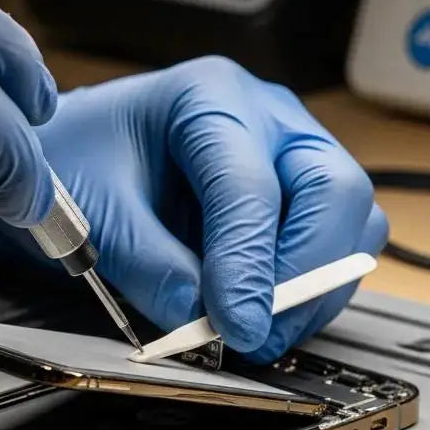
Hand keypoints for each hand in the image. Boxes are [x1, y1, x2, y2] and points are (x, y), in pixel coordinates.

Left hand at [0, 56, 386, 361]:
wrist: (78, 160)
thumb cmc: (81, 164)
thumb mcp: (95, 214)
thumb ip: (150, 267)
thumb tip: (202, 320)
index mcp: (209, 97)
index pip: (250, 186)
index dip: (248, 265)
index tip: (235, 327)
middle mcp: (268, 117)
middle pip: (334, 190)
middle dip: (305, 273)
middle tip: (258, 332)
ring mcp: (294, 155)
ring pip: (351, 220)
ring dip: (316, 290)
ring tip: (258, 333)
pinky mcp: (301, 197)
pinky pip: (340, 245)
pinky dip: (315, 292)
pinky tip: (268, 316)